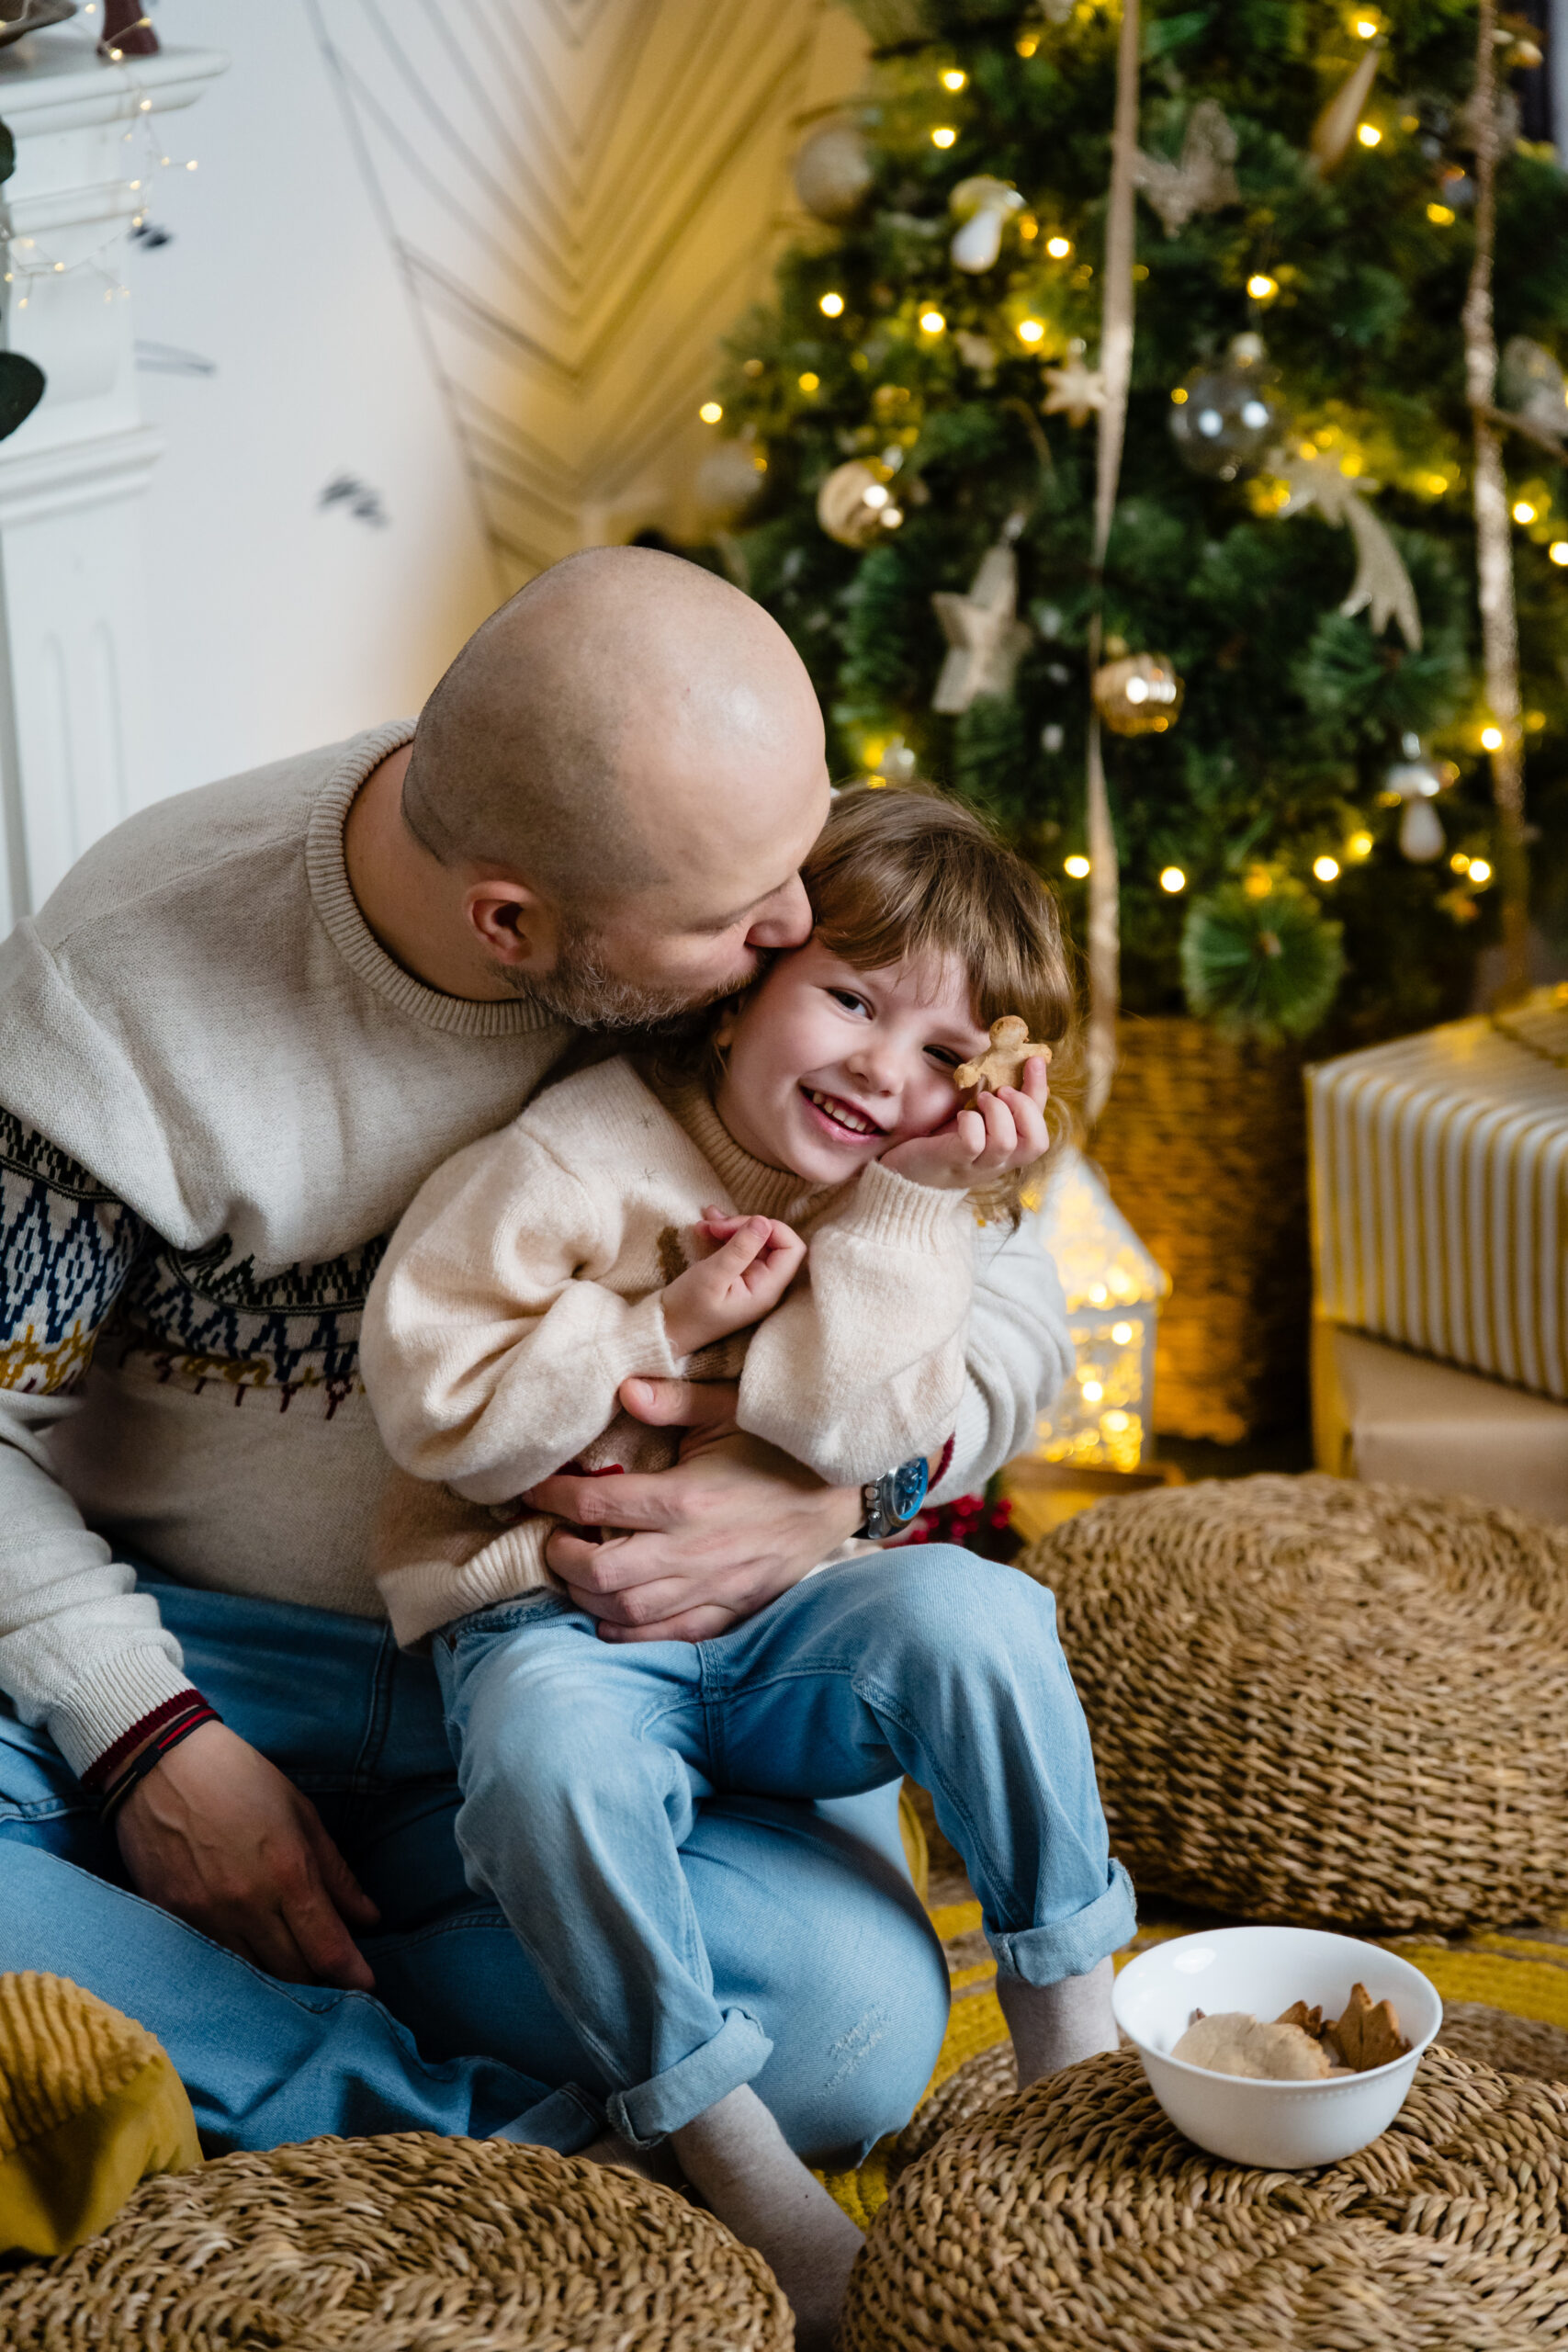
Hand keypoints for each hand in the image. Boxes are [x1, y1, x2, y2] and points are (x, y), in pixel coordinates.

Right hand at [114, 1719, 380, 1989]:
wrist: (161, 1764)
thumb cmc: (240, 1779)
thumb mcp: (300, 1813)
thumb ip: (335, 1873)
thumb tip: (369, 1918)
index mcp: (287, 1873)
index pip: (327, 1948)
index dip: (352, 1975)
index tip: (367, 1985)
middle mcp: (247, 1904)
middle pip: (292, 1972)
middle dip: (320, 1981)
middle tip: (334, 1978)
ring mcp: (205, 1917)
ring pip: (251, 1976)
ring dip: (278, 1981)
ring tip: (295, 1973)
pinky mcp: (171, 1920)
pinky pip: (212, 1963)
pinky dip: (237, 1969)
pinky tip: (250, 1963)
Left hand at [527, 1378, 860, 1642]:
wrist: (847, 1491)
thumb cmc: (785, 1445)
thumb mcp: (733, 1408)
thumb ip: (675, 1400)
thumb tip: (623, 1389)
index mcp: (687, 1497)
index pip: (597, 1503)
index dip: (552, 1497)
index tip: (533, 1490)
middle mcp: (694, 1550)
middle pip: (602, 1570)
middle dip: (562, 1558)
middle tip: (551, 1538)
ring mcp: (714, 1586)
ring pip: (628, 1611)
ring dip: (587, 1596)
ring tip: (575, 1573)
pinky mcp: (733, 1609)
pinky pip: (671, 1636)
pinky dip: (630, 1635)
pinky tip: (608, 1617)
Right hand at [661, 1211, 805, 1356]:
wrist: (665, 1330)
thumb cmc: (687, 1309)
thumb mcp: (712, 1276)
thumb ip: (740, 1249)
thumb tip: (764, 1221)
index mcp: (767, 1289)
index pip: (792, 1249)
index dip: (771, 1229)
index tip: (737, 1225)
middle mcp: (765, 1284)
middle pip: (772, 1241)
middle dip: (743, 1226)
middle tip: (712, 1225)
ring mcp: (751, 1280)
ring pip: (753, 1241)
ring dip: (730, 1227)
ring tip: (703, 1224)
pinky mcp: (736, 1276)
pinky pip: (739, 1248)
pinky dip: (723, 1235)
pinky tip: (703, 1228)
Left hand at [881, 1054, 1050, 1191]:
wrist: (905, 1173)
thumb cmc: (943, 1141)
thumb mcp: (978, 1119)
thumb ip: (999, 1102)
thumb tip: (1018, 1065)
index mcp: (1008, 1154)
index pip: (1041, 1131)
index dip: (1041, 1092)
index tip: (1033, 1060)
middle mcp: (998, 1164)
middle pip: (1036, 1143)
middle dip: (1025, 1108)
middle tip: (1001, 1091)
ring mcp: (976, 1166)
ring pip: (1005, 1142)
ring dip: (996, 1111)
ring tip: (979, 1099)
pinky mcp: (953, 1160)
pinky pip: (973, 1142)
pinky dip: (970, 1121)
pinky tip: (960, 1116)